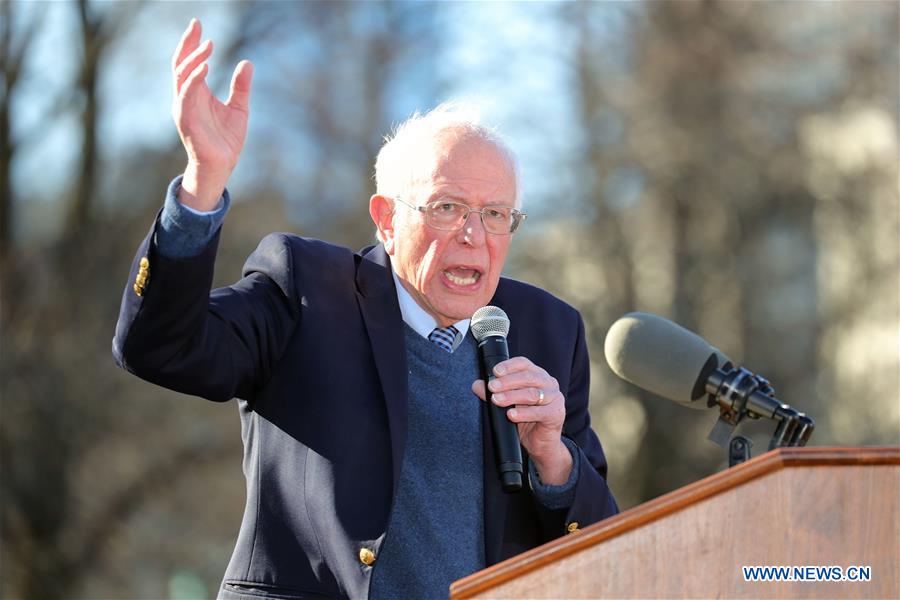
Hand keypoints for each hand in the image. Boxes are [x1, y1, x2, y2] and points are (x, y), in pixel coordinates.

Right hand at [171, 19, 252, 209]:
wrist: (222, 166)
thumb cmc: (226, 140)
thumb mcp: (239, 108)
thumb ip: (241, 86)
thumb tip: (247, 62)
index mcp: (197, 93)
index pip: (190, 62)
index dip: (192, 43)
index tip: (197, 25)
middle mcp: (186, 97)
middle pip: (181, 64)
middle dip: (188, 44)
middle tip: (197, 26)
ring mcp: (183, 107)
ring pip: (182, 75)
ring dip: (194, 58)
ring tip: (208, 45)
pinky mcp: (185, 118)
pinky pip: (186, 94)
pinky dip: (193, 79)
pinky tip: (204, 66)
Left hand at [472, 357, 572, 484]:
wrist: (540, 443)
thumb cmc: (526, 419)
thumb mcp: (508, 403)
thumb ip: (494, 393)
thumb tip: (477, 385)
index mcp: (537, 375)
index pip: (524, 364)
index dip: (509, 365)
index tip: (495, 371)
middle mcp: (548, 383)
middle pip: (528, 377)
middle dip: (507, 382)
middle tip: (492, 387)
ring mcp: (555, 398)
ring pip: (533, 393)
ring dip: (512, 396)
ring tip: (497, 401)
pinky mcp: (556, 414)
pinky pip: (540, 412)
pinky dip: (524, 413)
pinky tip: (511, 415)